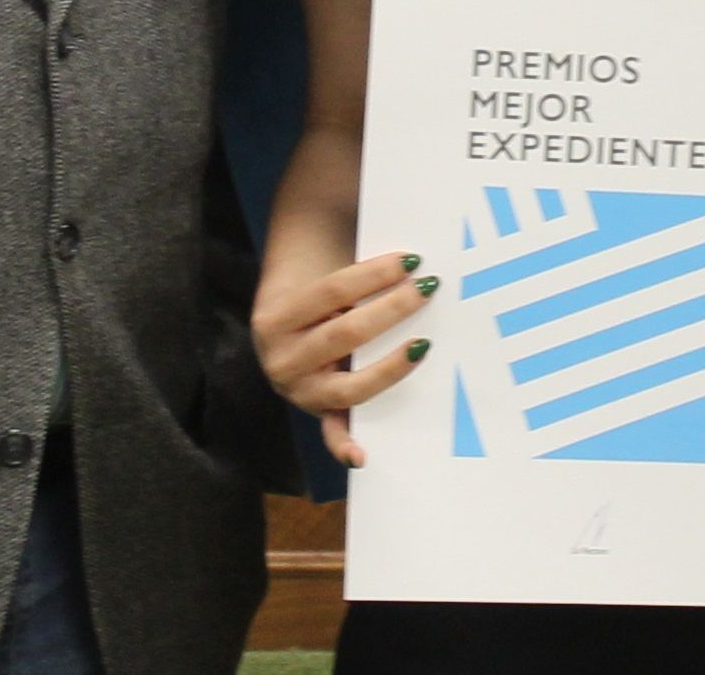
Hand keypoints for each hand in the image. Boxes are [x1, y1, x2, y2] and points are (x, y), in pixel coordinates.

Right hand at [252, 249, 439, 466]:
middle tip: (428, 289)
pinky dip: (345, 445)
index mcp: (276, 316)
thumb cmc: (315, 292)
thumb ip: (354, 264)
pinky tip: (363, 455)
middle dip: (391, 310)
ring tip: (424, 344)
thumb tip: (403, 248)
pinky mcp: (316, 413)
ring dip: (388, 367)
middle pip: (344, 334)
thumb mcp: (319, 272)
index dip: (374, 274)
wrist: (283, 322)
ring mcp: (298, 391)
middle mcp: (280, 358)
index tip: (412, 260)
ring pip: (347, 387)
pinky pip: (331, 432)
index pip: (331, 290)